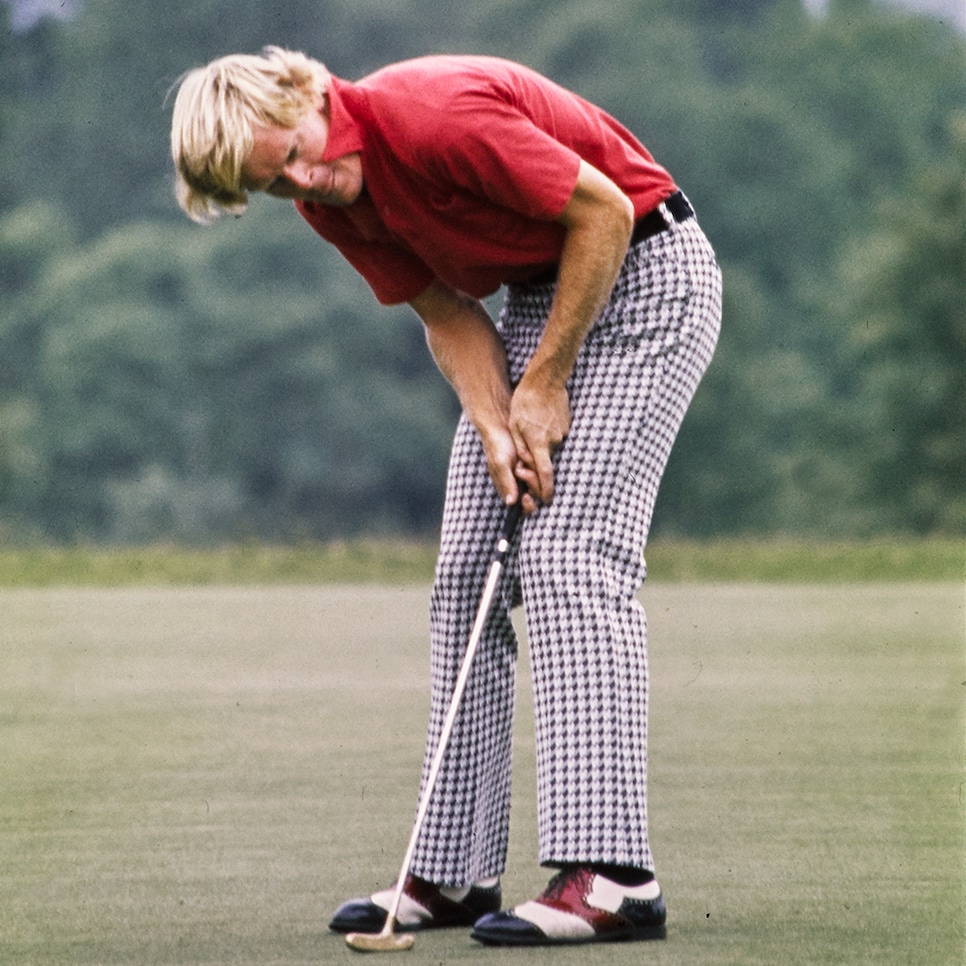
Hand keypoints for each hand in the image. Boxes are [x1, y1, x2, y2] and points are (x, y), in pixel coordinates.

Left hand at [508, 374, 570, 507]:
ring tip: (529, 430)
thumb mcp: (515, 425)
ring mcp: (562, 434)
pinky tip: (539, 423)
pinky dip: (546, 438)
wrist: (546, 379)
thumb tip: (525, 466)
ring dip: (539, 448)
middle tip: (523, 461)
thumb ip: (521, 448)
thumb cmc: (525, 401)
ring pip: (549, 451)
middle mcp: (554, 441)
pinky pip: (554, 440)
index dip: (545, 490)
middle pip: (546, 464)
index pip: (545, 474)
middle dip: (536, 469)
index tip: (544, 500)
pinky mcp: (566, 427)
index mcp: (539, 442)